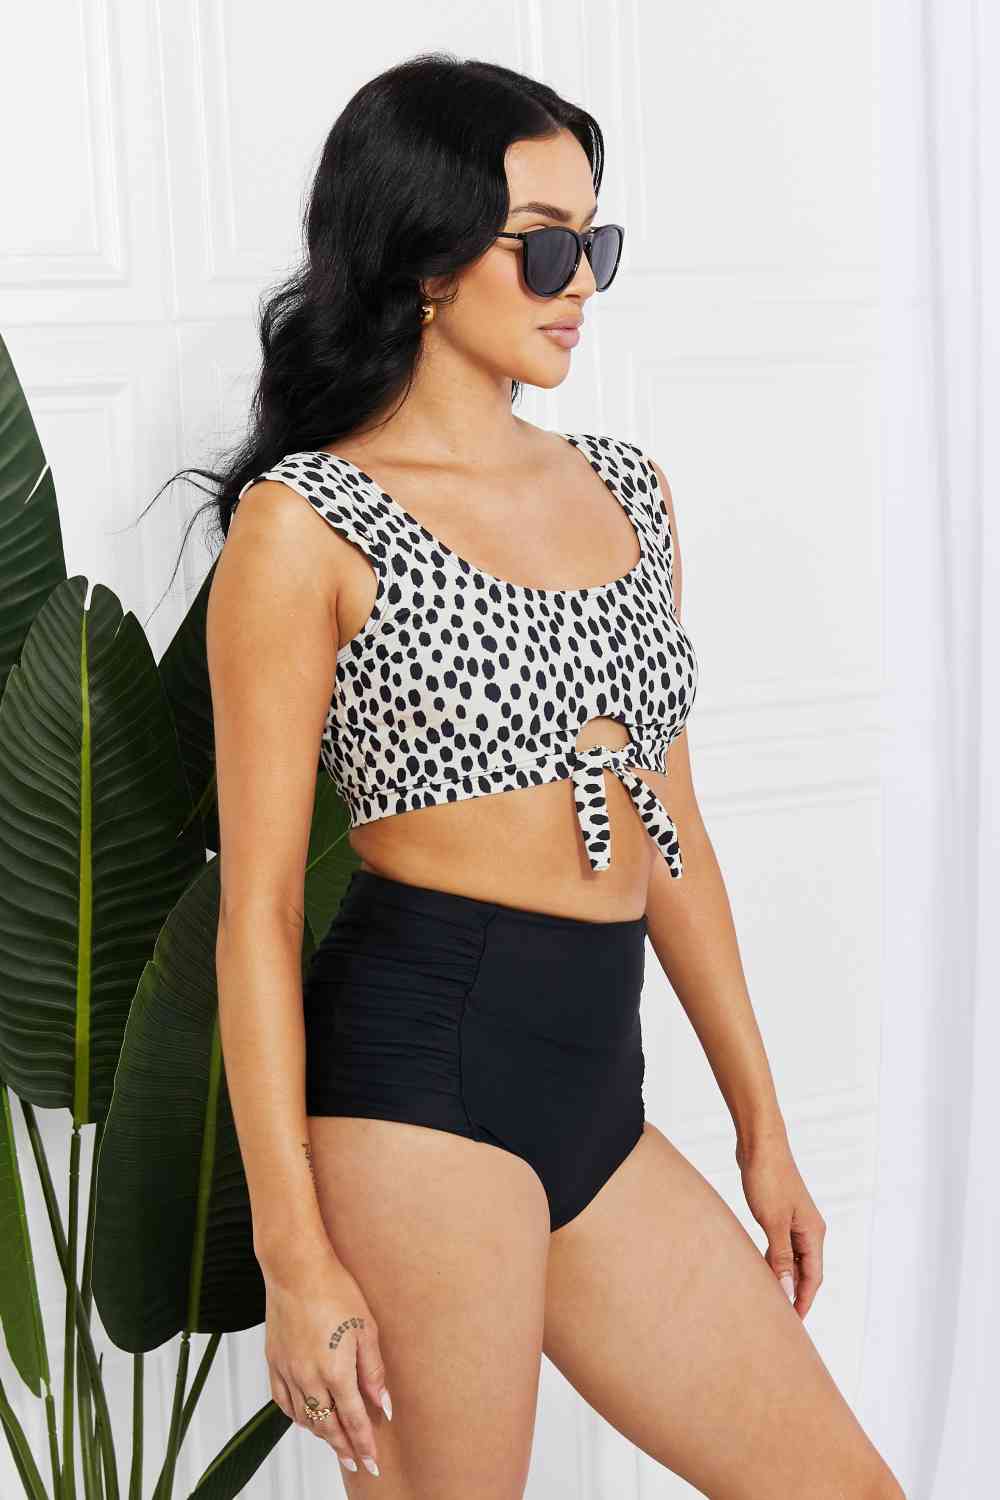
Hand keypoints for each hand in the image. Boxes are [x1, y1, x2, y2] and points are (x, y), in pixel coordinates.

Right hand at [262, 1247, 391, 1477]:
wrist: (296, 1269)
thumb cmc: (335, 1290)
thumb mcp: (365, 1329)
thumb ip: (373, 1371)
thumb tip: (383, 1404)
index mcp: (335, 1372)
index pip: (353, 1420)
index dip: (363, 1444)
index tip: (371, 1463)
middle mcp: (308, 1379)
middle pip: (327, 1426)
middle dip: (343, 1446)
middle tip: (355, 1461)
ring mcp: (288, 1371)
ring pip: (304, 1418)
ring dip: (321, 1433)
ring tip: (335, 1441)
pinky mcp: (273, 1361)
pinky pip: (283, 1401)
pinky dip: (296, 1415)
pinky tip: (305, 1417)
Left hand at [735, 1129, 825, 1318]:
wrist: (759, 1143)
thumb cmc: (768, 1177)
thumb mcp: (772, 1221)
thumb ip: (779, 1256)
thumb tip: (785, 1290)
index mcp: (813, 1232)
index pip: (813, 1278)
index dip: (803, 1302)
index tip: (792, 1325)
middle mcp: (809, 1228)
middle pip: (805, 1271)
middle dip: (795, 1294)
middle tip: (780, 1318)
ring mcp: (794, 1220)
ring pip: (791, 1258)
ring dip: (782, 1277)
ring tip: (769, 1299)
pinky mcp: (779, 1213)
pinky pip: (780, 1245)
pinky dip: (773, 1259)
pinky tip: (760, 1268)